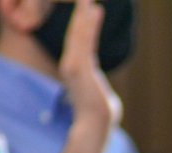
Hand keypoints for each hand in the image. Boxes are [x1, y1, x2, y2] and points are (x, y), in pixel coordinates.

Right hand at [59, 0, 121, 131]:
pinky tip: (94, 10)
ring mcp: (73, 64)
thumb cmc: (98, 111)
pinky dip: (88, 23)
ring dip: (83, 13)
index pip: (78, 40)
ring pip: (79, 32)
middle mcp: (70, 62)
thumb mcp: (95, 89)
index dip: (82, 23)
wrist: (96, 121)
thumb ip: (93, 81)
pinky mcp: (78, 66)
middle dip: (80, 12)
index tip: (88, 7)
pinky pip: (84, 38)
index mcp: (74, 67)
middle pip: (75, 32)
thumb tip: (100, 85)